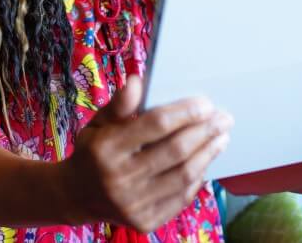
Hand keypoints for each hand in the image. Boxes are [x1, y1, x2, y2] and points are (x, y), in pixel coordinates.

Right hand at [60, 75, 233, 232]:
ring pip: (183, 175)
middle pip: (175, 151)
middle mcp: (119, 178)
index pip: (155, 124)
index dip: (185, 112)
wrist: (77, 195)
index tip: (206, 103)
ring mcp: (133, 203)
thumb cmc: (93, 151)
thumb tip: (137, 81)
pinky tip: (205, 162)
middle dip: (205, 132)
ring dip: (208, 154)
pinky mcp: (145, 221)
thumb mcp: (98, 122)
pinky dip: (197, 178)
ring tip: (221, 138)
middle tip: (224, 119)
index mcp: (106, 147)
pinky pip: (181, 198)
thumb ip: (120, 104)